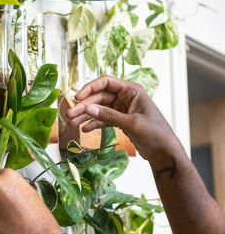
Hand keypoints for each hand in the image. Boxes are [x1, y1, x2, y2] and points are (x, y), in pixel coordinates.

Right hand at [65, 75, 179, 160]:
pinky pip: (102, 119)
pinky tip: (84, 130)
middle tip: (69, 115)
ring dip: (85, 116)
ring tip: (72, 124)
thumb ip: (109, 115)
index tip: (77, 98)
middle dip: (83, 106)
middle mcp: (125, 97)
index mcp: (131, 91)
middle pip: (98, 97)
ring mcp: (121, 109)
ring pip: (98, 108)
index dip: (89, 88)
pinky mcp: (120, 120)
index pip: (106, 82)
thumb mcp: (132, 123)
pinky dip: (93, 123)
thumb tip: (88, 109)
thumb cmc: (155, 133)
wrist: (164, 151)